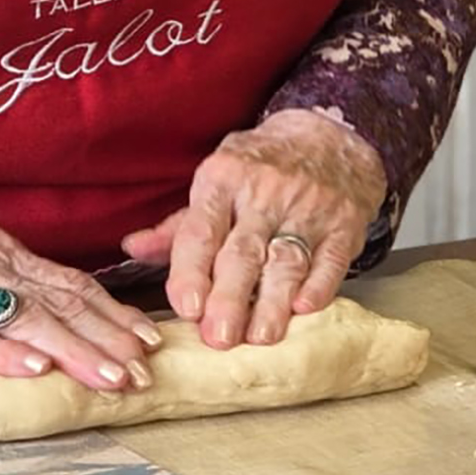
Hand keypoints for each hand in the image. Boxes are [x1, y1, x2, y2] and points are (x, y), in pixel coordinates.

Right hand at [0, 195, 160, 392]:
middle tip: (149, 364)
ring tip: (113, 377)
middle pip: (59, 300)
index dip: (109, 310)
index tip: (144, 336)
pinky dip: (7, 353)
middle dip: (108, 335)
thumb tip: (40, 325)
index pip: (65, 281)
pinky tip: (37, 370)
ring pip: (27, 320)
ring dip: (76, 350)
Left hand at [121, 109, 387, 349]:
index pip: (202, 230)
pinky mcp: (344, 224)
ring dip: (272, 301)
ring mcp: (308, 207)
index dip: (191, 271)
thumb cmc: (261, 165)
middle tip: (217, 338)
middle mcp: (265, 192)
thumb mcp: (217, 180)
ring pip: (286, 259)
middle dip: (229, 297)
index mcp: (224, 179)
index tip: (186, 308)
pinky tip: (305, 309)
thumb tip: (132, 249)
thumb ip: (179, 225)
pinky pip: (331, 258)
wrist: (331, 135)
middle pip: (243, 251)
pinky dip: (319, 285)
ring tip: (259, 337)